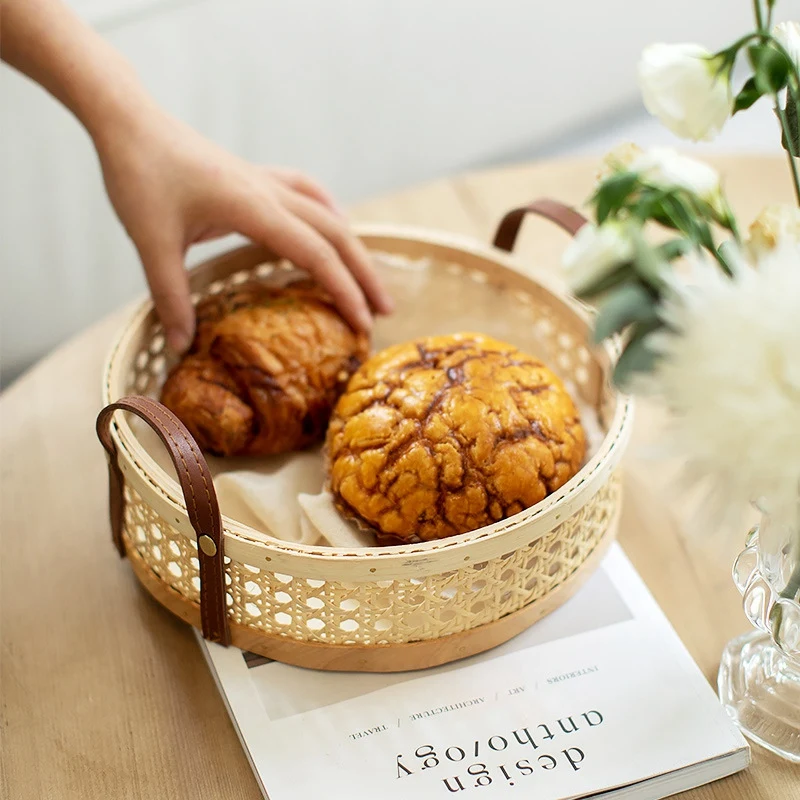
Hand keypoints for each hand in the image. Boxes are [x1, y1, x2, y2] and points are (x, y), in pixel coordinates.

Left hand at [96, 109, 392, 352]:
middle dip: (364, 275)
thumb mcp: (151, 242)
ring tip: (368, 280)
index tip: (362, 325)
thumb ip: (170, 296)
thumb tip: (184, 345)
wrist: (129, 122)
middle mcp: (270, 193)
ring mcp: (266, 181)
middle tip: (384, 313)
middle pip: (336, 234)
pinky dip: (329, 213)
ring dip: (353, 247)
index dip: (344, 291)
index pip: (315, 254)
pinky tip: (335, 225)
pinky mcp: (257, 178)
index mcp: (253, 208)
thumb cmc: (138, 176)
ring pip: (327, 214)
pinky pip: (308, 192)